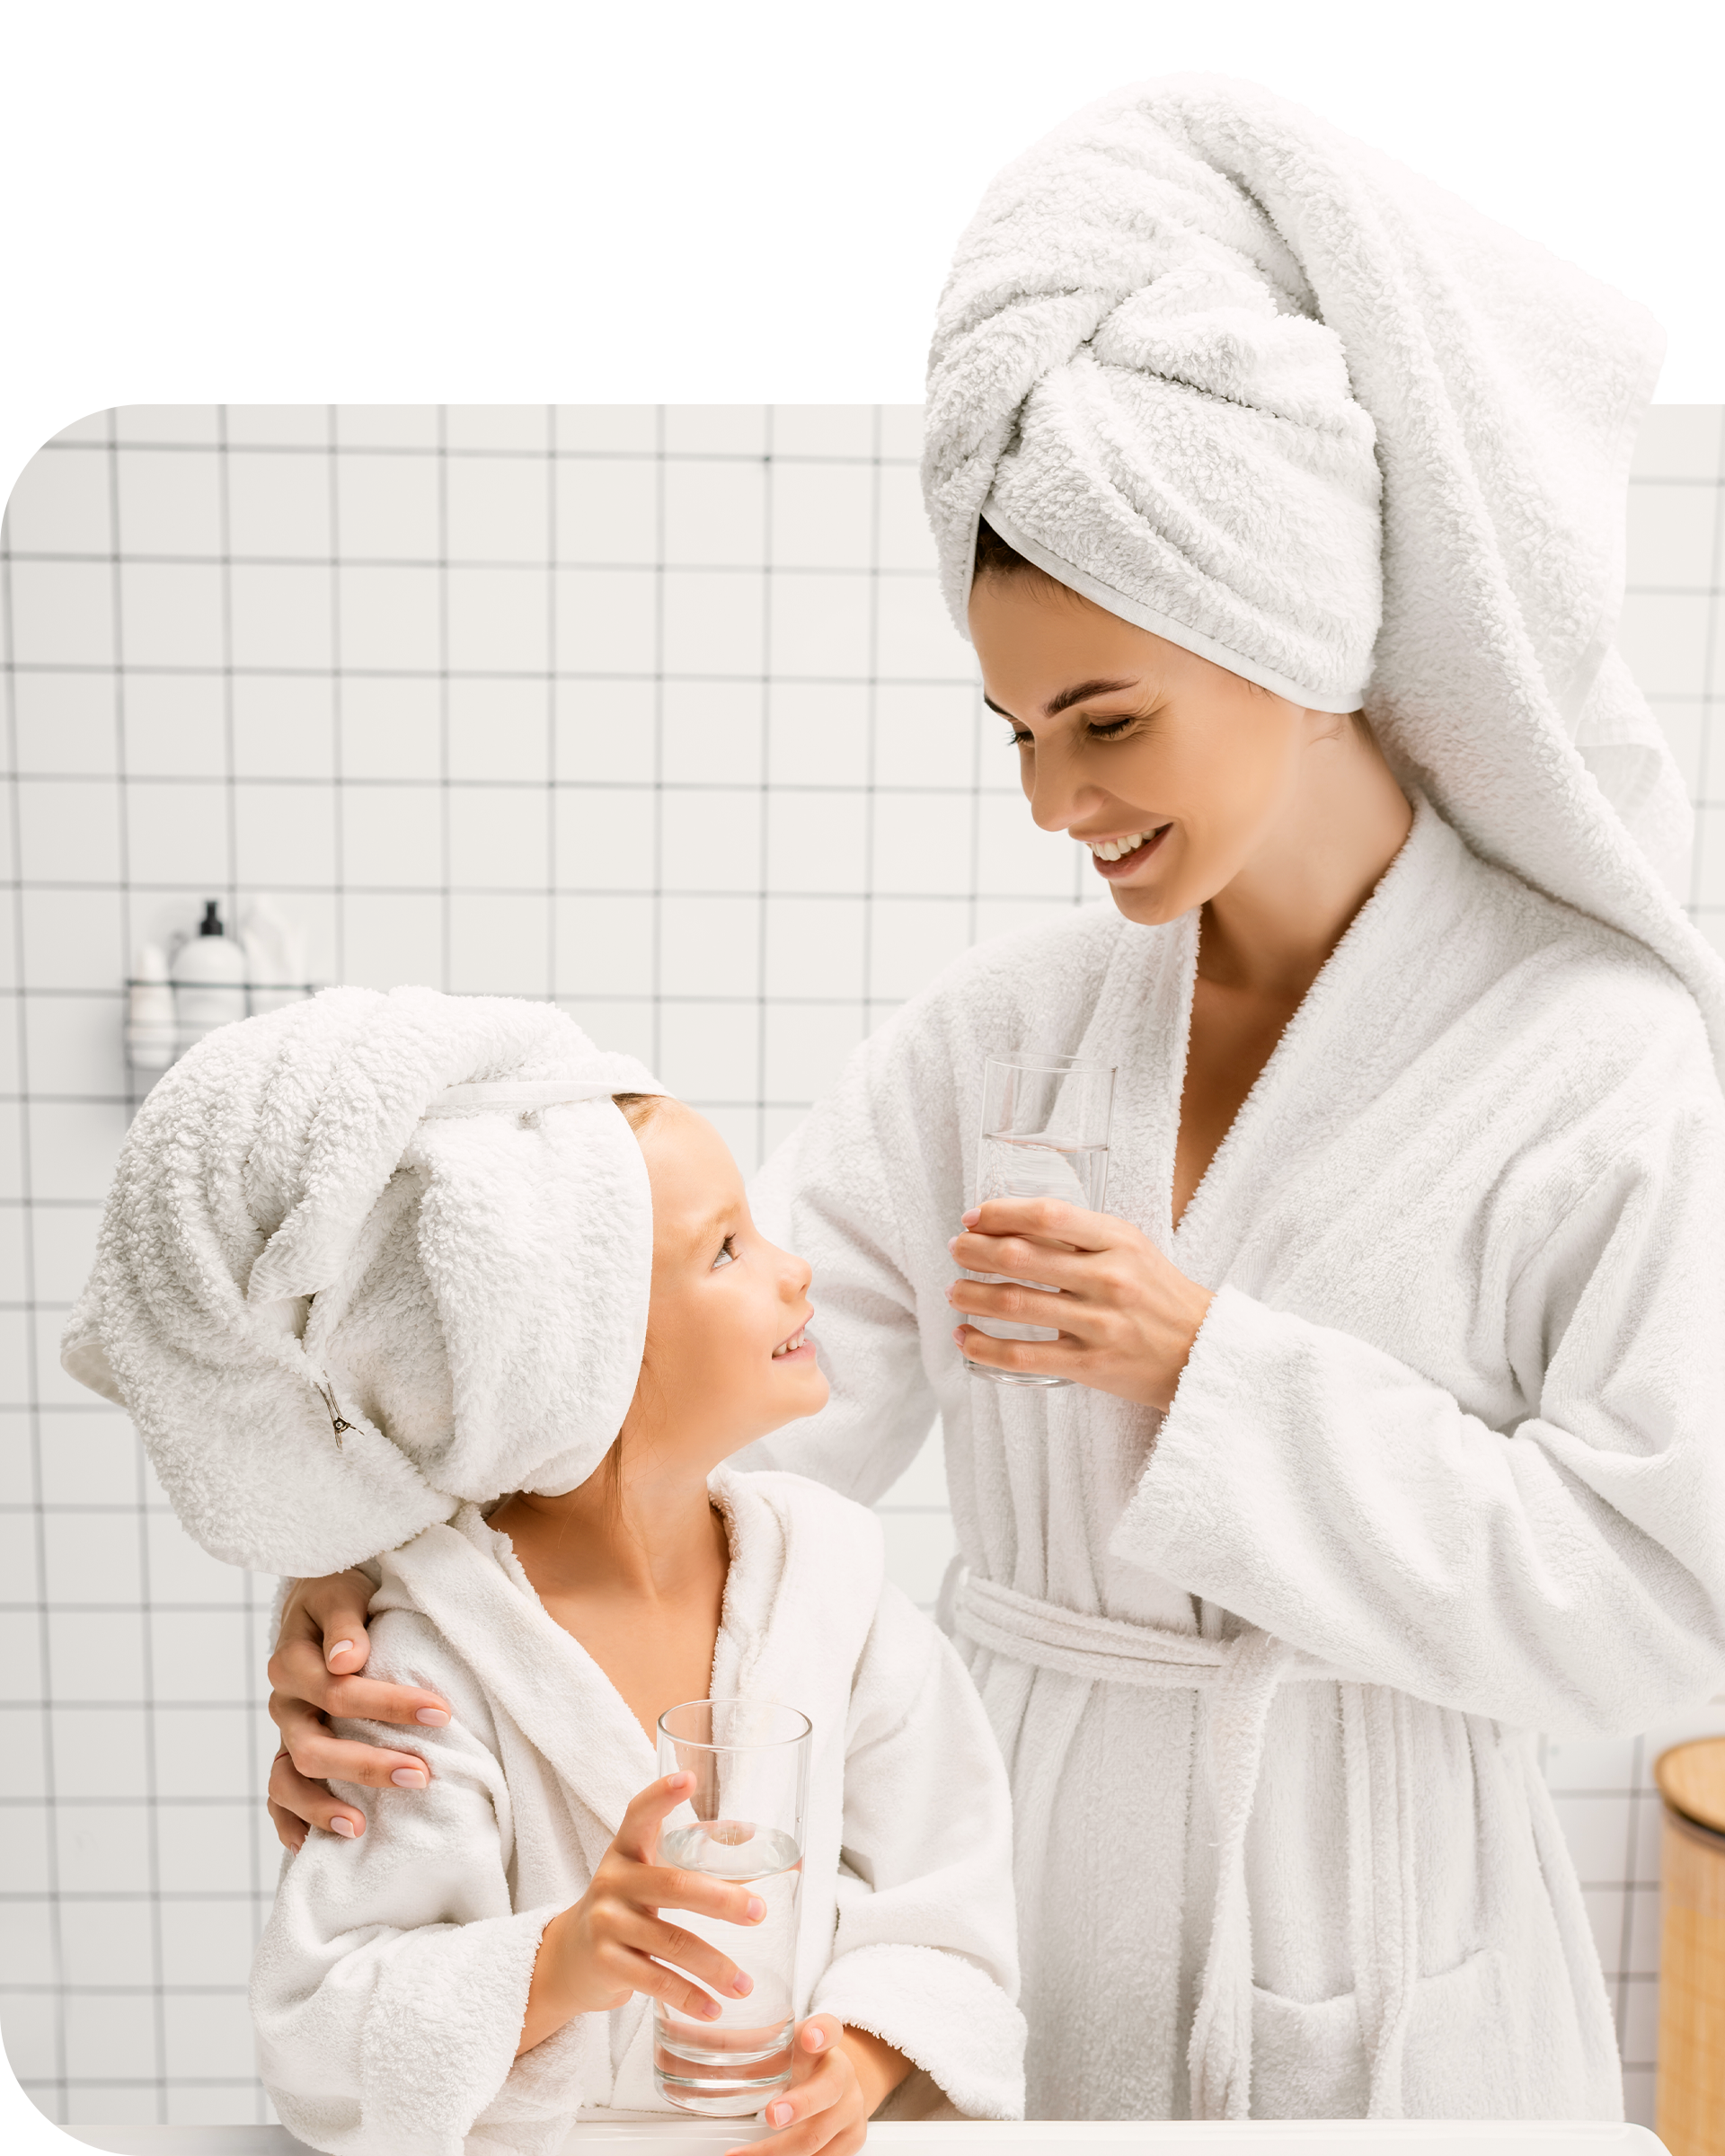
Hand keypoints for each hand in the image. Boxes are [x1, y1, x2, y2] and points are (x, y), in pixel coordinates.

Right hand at [266, 1570, 452, 1848]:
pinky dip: (290, 1822)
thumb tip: (347, 1659)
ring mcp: (285, 1733)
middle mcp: (285, 1703)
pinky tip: (313, 1846)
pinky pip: (278, 1796)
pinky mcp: (289, 1752)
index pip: (338, 1691)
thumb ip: (344, 1623)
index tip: (441, 1712)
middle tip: (421, 1774)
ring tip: (362, 1826)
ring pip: (288, 1781)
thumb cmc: (339, 1593)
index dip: (389, 1704)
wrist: (317, 1602)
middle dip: (367, 1765)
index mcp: (293, 1662)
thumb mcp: (342, 1592)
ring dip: (324, 1806)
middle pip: (313, 1747)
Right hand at [517, 1773, 766, 2055]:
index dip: (661, 1795)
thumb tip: (766, 1852)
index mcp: (626, 1851)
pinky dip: (688, 1997)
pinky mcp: (605, 1963)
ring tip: (746, 1984)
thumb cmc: (624, 1909)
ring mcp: (606, 1924)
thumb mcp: (642, 1877)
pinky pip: (654, 1981)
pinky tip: (713, 2007)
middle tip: (759, 1913)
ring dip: (715, 1966)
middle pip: (673, 1886)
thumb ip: (687, 1864)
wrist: (567, 1959)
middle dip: (721, 1900)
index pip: (639, 1815)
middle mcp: (612, 1882)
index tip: (688, 1779)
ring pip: (671, 1942)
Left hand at [731, 2017, 908, 2155]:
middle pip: (828, 2089)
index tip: (809, 2038)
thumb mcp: (781, 2047)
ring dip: (778, 2151)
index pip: (829, 2028)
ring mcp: (850, 2109)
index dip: (821, 2033)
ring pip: (818, 2135)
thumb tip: (685, 2038)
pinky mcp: (851, 2139)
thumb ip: (744, 2044)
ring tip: (743, 2155)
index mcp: (824, 2042)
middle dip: (798, 2106)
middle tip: (771, 2115)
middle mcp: (843, 2074)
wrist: (838, 2083)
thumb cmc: (801, 2062)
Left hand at [947, 1197, 1213, 1411]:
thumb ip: (1081, 1234)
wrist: (1203, 1351)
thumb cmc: (1160, 1295)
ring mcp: (1099, 1323)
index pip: (1047, 1215)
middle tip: (955, 1249)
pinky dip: (985, 1346)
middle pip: (1021, 1256)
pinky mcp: (1091, 1365)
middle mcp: (1108, 1278)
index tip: (973, 1217)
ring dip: (972, 1295)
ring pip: (1015, 1304)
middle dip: (975, 1250)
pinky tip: (966, 1337)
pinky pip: (1023, 1355)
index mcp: (1118, 1240)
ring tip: (954, 1291)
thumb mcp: (1131, 1248)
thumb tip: (1012, 1223)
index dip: (1000, 1212)